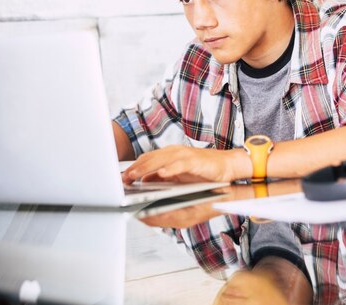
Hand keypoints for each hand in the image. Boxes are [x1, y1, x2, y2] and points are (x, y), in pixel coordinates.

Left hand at [122, 146, 249, 183]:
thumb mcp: (179, 182)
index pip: (145, 161)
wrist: (226, 168)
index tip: (120, 179)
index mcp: (168, 158)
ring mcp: (184, 156)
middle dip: (134, 170)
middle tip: (121, 180)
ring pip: (161, 160)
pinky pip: (181, 164)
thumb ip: (163, 184)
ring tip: (133, 177)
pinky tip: (162, 175)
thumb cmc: (204, 176)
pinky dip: (171, 169)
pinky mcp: (196, 161)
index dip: (132, 169)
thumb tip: (143, 192)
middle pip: (149, 159)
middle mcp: (174, 154)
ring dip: (146, 168)